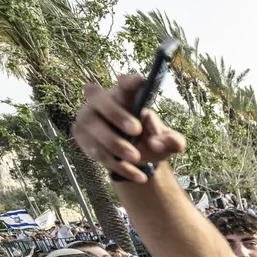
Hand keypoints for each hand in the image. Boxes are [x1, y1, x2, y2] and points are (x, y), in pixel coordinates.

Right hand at [73, 75, 187, 182]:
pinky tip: (138, 176)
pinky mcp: (83, 139)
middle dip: (118, 115)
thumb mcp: (168, 141)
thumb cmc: (150, 139)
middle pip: (101, 101)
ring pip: (96, 130)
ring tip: (136, 158)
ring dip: (117, 145)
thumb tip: (157, 142)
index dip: (130, 82)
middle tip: (136, 130)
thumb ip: (173, 141)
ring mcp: (88, 120)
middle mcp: (101, 102)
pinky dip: (120, 166)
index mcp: (125, 96)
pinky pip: (98, 152)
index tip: (140, 81)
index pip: (125, 84)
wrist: (136, 159)